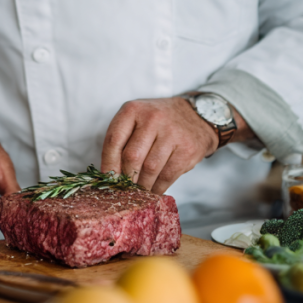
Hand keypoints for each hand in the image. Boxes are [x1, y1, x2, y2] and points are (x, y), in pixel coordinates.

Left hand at [100, 97, 219, 194]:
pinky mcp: (187, 149)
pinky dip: (158, 188)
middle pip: (132, 157)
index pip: (114, 140)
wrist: (195, 116)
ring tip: (138, 192)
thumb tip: (109, 173)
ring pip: (150, 169)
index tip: (108, 179)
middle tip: (124, 189)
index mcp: (133, 110)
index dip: (108, 163)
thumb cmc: (158, 121)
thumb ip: (121, 140)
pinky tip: (153, 191)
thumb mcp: (136, 119)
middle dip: (126, 177)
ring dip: (142, 186)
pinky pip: (167, 175)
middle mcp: (152, 119)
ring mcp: (172, 133)